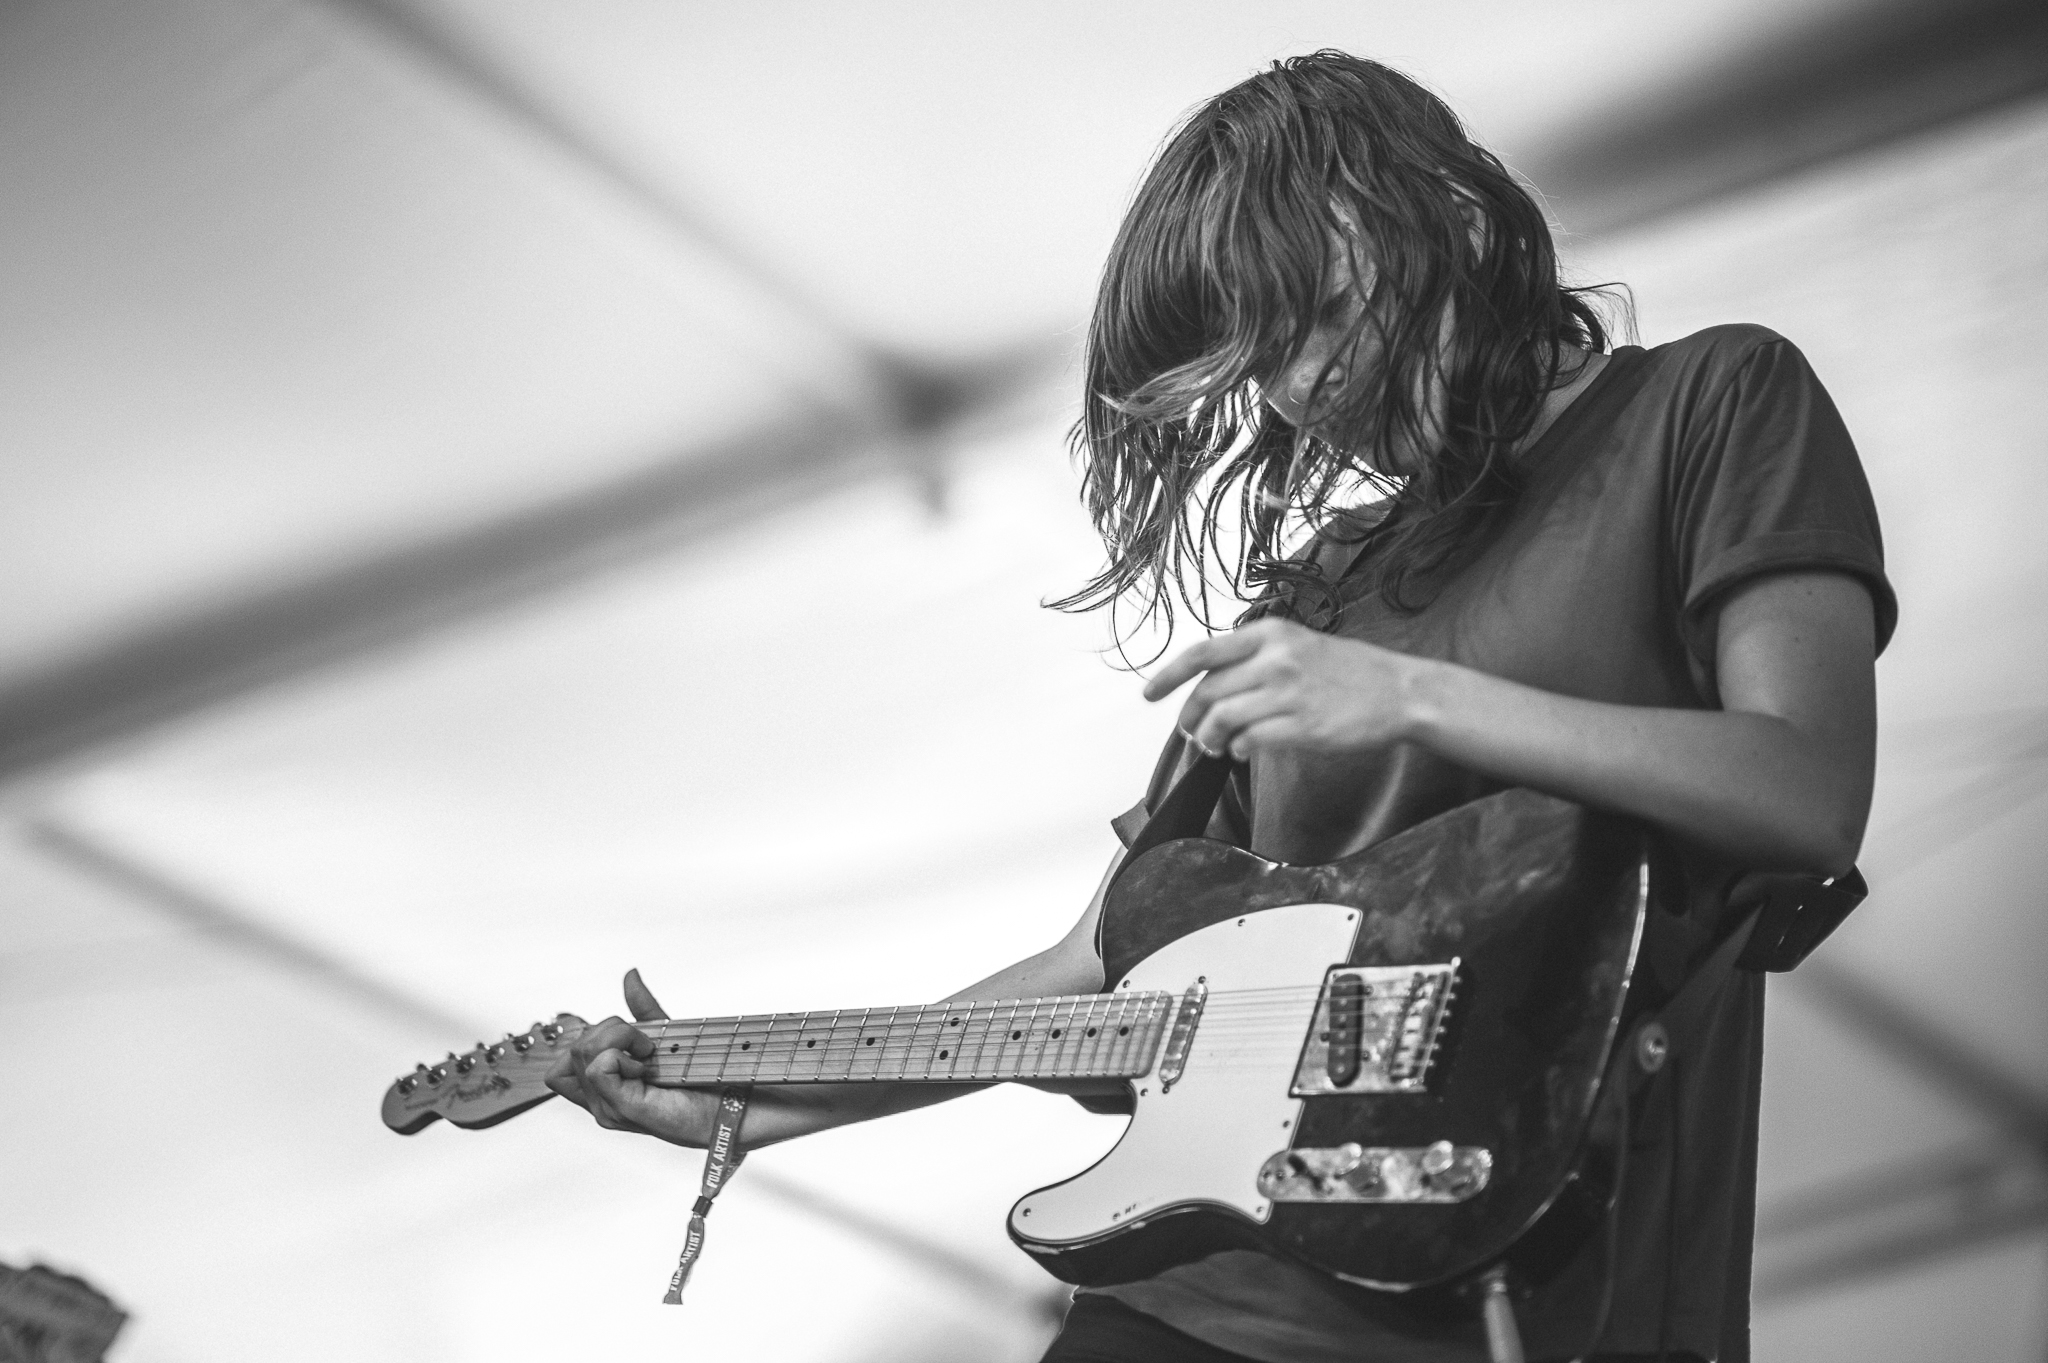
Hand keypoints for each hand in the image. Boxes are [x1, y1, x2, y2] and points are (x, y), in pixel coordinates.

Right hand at [546, 969, 727, 1147]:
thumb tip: (630, 975)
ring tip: (649, 1053)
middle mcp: (600, 1103)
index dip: (582, 1041)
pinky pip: (598, 1068)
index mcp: (604, 1090)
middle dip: (610, 1031)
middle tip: (646, 1045)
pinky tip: (646, 1063)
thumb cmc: (699, 1080)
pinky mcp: (624, 1109)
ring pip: (583, 1053)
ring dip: (619, 1039)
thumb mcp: (665, 1035)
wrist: (729, 1104)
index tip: (624, 1038)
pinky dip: (622, 1054)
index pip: (558, 1070)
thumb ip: (642, 1008)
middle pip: (573, 1050)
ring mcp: (610, 1109)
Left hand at [1144, 617, 1421, 759]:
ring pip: (1222, 719)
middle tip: (1191, 732)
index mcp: (1270, 634)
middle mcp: (1276, 658)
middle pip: (1207, 691)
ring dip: (1210, 738)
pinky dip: (1238, 749)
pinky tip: (1244, 749)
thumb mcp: (1299, 645)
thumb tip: (1211, 686)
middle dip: (1190, 717)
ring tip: (1216, 746)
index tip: (1149, 694)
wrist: (1400, 692)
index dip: (1168, 676)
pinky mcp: (1302, 725)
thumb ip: (1256, 658)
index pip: (1202, 653)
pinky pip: (1249, 741)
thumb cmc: (1350, 672)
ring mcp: (1288, 692)